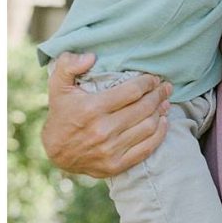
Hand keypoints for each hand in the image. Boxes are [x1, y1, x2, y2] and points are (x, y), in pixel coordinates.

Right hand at [41, 52, 172, 177]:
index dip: (148, 82)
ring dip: (161, 112)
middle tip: (165, 87)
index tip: (154, 78)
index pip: (132, 91)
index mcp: (92, 108)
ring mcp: (110, 150)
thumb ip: (68, 65)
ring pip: (148, 127)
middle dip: (158, 94)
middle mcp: (103, 130)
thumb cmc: (62, 113)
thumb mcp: (58, 85)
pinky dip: (160, 134)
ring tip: (165, 101)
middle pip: (144, 108)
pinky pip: (146, 149)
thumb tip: (91, 56)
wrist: (55, 152)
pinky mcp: (115, 166)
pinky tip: (164, 122)